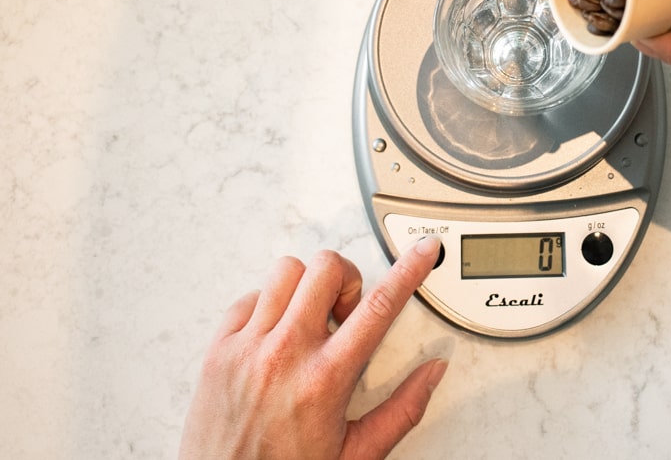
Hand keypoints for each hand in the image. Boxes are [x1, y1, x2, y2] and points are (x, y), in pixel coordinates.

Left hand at [179, 237, 446, 459]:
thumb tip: (432, 372)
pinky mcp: (217, 350)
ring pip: (286, 271)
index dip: (409, 270)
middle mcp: (285, 355)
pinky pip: (248, 297)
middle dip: (347, 279)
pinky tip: (276, 333)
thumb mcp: (356, 453)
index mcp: (325, 380)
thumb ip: (402, 409)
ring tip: (310, 320)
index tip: (424, 250)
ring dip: (307, 287)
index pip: (379, 307)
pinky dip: (267, 305)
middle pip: (326, 269)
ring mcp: (247, 348)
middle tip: (346, 311)